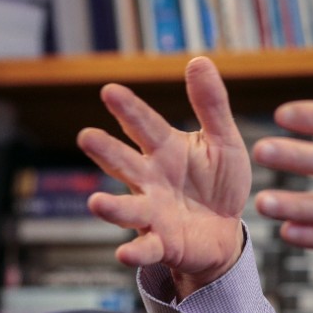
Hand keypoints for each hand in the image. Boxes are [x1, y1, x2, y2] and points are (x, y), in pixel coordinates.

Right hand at [76, 56, 251, 296]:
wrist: (226, 231)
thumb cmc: (219, 182)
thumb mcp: (223, 140)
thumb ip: (211, 105)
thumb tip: (199, 60)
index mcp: (165, 149)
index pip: (144, 125)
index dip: (128, 109)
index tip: (110, 91)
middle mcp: (150, 179)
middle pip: (125, 163)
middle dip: (106, 151)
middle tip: (86, 136)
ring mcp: (152, 212)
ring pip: (127, 208)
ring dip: (111, 207)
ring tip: (96, 202)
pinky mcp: (162, 243)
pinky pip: (146, 249)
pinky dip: (136, 252)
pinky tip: (125, 252)